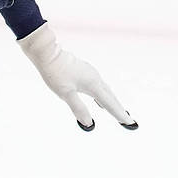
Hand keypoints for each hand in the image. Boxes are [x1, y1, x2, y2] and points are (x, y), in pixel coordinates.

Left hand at [20, 24, 135, 130]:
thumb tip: (89, 124)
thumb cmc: (55, 73)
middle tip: (129, 121)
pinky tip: (99, 102)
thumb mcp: (65, 94)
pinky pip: (99, 87)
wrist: (47, 53)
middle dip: (119, 109)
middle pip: (111, 97)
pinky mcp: (85, 72)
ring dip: (112, 102)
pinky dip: (103, 96)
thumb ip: (78, 108)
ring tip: (118, 113)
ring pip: (105, 91)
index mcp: (93, 84)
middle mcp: (95, 78)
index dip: (119, 114)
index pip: (109, 103)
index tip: (130, 123)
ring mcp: (91, 74)